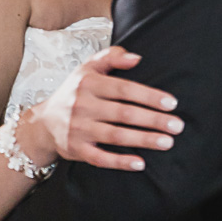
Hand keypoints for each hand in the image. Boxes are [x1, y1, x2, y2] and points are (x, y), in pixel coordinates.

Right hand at [20, 45, 183, 172]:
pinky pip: (100, 158)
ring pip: (116, 136)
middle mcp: (83, 105)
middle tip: (177, 125)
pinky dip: (120, 162)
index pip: (124, 89)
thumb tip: (137, 58)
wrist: (44, 122)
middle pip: (124, 113)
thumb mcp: (88, 67)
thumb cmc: (74, 92)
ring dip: (144, 140)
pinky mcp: (76, 150)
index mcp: (89, 83)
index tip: (172, 103)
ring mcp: (79, 129)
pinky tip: (140, 163)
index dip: (149, 96)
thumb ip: (112, 57)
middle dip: (153, 120)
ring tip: (167, 142)